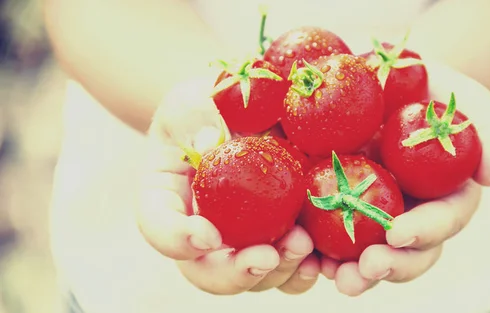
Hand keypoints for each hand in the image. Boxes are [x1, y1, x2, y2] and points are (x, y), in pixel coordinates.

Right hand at [136, 79, 319, 294]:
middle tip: (266, 256)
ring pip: (255, 278)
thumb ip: (196, 119)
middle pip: (209, 272)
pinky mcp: (279, 237)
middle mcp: (202, 233)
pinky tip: (324, 256)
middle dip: (238, 272)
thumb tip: (211, 143)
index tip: (207, 235)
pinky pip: (291, 266)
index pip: (160, 229)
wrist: (240, 114)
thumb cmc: (208, 109)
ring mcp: (242, 241)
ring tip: (302, 246)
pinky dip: (307, 268)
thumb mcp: (192, 103)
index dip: (178, 241)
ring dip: (280, 272)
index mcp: (168, 201)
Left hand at [321, 60, 489, 295]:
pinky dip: (316, 253)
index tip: (398, 234)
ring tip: (337, 277)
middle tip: (366, 268)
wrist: (373, 77)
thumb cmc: (424, 87)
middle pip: (408, 253)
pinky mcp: (333, 210)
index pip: (443, 220)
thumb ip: (486, 127)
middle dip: (391, 265)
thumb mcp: (459, 96)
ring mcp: (371, 215)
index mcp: (443, 194)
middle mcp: (410, 213)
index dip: (425, 232)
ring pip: (368, 256)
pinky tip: (303, 253)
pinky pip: (324, 239)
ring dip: (354, 273)